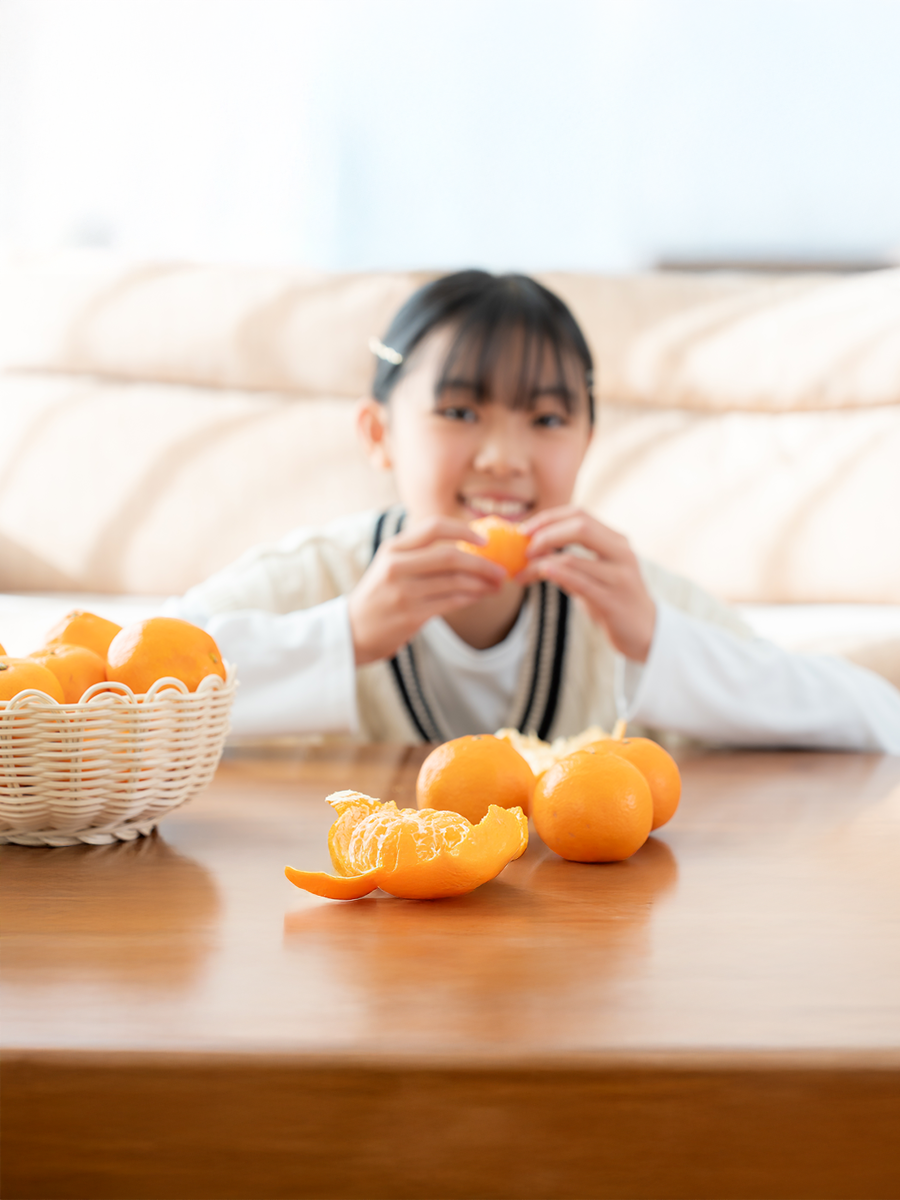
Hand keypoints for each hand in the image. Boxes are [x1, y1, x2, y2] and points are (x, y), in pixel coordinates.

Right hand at [348, 517, 506, 665]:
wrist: (352, 630)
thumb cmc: (379, 595)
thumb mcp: (390, 565)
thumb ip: (419, 553)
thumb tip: (467, 546)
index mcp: (393, 548)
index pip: (434, 527)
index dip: (463, 530)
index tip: (485, 540)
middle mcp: (396, 566)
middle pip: (450, 556)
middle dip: (482, 563)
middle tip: (500, 570)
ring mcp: (403, 592)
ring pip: (455, 582)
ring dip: (482, 584)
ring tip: (496, 586)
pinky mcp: (410, 615)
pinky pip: (451, 603)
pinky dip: (471, 598)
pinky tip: (480, 597)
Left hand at [518, 506, 655, 661]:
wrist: (645, 632)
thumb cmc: (613, 599)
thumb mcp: (596, 572)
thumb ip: (572, 558)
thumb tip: (533, 547)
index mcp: (616, 541)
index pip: (579, 515)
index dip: (549, 518)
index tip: (524, 530)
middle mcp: (621, 553)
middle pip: (580, 527)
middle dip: (546, 533)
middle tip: (524, 548)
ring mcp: (619, 577)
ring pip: (574, 558)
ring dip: (540, 563)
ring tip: (522, 572)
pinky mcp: (613, 601)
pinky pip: (581, 583)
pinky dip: (558, 575)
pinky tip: (542, 573)